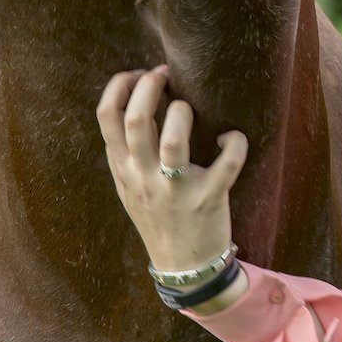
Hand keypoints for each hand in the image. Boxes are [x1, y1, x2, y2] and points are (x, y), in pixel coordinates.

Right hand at [95, 65, 248, 273]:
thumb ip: (126, 151)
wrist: (184, 268)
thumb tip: (132, 101)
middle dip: (150, 86)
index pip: (106, 118)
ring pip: (173, 139)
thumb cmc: (158, 216)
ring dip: (183, 113)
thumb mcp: (129, 187)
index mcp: (124, 169)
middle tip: (165, 74)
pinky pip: (227, 163)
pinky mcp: (209, 199)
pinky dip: (234, 142)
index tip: (137, 73)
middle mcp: (145, 177)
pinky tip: (230, 137)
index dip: (120, 85)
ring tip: (190, 109)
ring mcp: (176, 189)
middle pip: (136, 120)